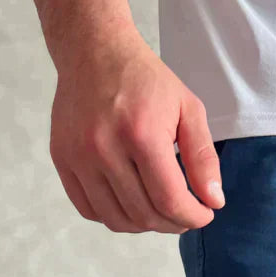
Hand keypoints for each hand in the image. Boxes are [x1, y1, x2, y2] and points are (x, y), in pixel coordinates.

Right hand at [49, 30, 224, 233]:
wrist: (93, 51)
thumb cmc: (145, 81)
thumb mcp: (189, 109)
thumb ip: (203, 158)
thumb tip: (213, 202)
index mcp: (141, 133)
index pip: (170, 200)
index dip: (193, 217)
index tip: (204, 214)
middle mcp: (104, 147)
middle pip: (145, 215)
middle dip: (174, 223)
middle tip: (186, 213)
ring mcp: (78, 155)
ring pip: (117, 220)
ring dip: (146, 225)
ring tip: (161, 210)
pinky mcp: (62, 159)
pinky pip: (89, 210)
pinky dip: (115, 217)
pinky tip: (132, 202)